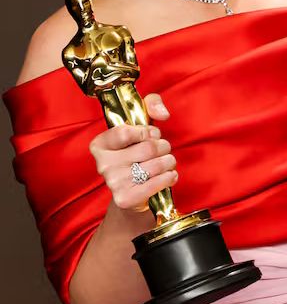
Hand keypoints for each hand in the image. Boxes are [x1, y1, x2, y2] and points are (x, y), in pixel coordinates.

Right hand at [88, 93, 176, 210]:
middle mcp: (103, 164)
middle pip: (148, 148)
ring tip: (164, 164)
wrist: (134, 194)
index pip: (125, 132)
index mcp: (100, 145)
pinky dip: (170, 177)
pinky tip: (167, 176)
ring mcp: (113, 182)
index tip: (151, 135)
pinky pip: (160, 181)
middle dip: (163, 147)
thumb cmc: (138, 155)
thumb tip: (162, 113)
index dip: (146, 131)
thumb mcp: (140, 126)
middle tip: (161, 151)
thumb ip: (150, 105)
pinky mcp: (126, 198)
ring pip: (157, 164)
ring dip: (169, 162)